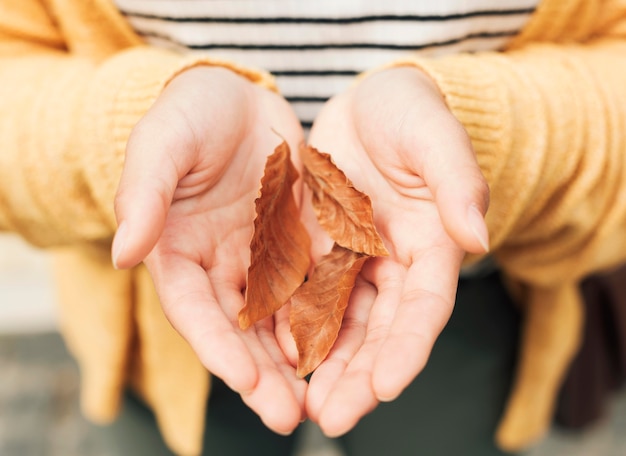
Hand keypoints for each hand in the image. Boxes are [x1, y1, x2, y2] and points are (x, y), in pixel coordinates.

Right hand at [112, 66, 306, 433]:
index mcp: (179, 250)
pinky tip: (347, 346)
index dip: (215, 346)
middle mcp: (222, 266)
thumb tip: (122, 253)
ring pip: (280, 320)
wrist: (237, 96)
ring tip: (320, 402)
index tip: (241, 378)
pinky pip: (316, 286)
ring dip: (299, 362)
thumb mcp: (162, 143)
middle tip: (287, 416)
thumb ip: (144, 194)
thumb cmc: (190, 115)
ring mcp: (264, 258)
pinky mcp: (300, 244)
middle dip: (262, 375)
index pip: (195, 309)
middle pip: (240, 330)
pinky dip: (328, 318)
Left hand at [303, 66, 489, 435]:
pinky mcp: (319, 251)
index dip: (408, 348)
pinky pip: (304, 296)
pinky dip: (293, 329)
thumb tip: (476, 237)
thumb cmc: (410, 114)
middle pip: (379, 331)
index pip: (423, 308)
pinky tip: (274, 357)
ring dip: (324, 367)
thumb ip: (457, 184)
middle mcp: (393, 265)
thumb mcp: (434, 138)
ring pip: (340, 325)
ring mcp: (354, 262)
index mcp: (430, 246)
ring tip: (301, 408)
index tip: (386, 386)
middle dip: (358, 376)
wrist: (371, 103)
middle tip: (333, 419)